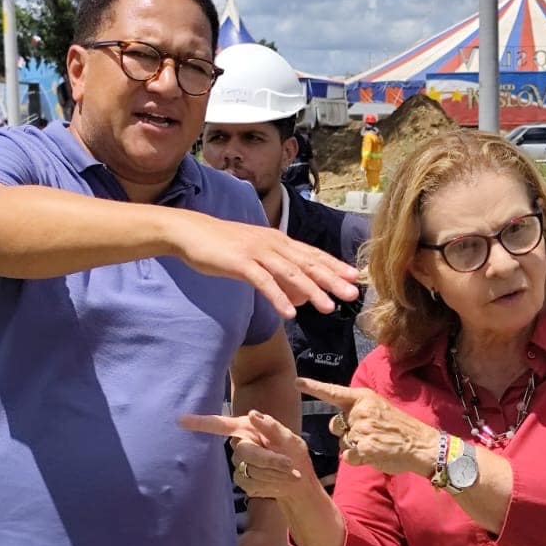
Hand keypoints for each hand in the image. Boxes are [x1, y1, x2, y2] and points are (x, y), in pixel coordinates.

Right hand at [174, 214, 358, 318]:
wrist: (190, 233)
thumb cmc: (224, 247)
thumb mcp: (256, 257)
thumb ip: (280, 273)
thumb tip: (302, 295)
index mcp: (279, 241)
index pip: (312, 254)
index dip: (335, 266)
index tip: (354, 278)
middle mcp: (273, 244)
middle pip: (308, 263)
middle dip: (333, 279)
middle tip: (353, 294)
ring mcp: (257, 252)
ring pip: (291, 273)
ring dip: (312, 291)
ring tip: (329, 308)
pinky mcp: (240, 263)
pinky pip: (264, 282)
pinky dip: (278, 297)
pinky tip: (290, 313)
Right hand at [179, 411, 316, 502]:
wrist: (297, 481)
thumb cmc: (295, 454)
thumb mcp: (290, 439)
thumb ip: (273, 428)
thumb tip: (252, 414)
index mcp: (247, 429)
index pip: (220, 425)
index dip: (200, 423)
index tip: (180, 421)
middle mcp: (240, 444)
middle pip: (245, 452)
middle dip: (269, 460)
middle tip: (289, 464)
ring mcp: (239, 463)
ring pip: (249, 471)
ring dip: (273, 474)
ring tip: (289, 473)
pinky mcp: (241, 480)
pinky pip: (251, 484)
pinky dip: (270, 484)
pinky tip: (280, 482)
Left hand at [298, 378, 439, 477]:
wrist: (422, 445)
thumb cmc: (401, 429)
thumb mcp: (379, 410)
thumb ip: (357, 412)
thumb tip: (336, 424)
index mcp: (364, 398)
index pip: (333, 392)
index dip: (313, 387)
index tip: (296, 382)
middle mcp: (360, 411)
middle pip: (336, 425)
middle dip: (345, 433)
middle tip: (369, 435)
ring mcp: (362, 429)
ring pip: (343, 443)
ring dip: (355, 448)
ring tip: (377, 445)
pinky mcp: (364, 448)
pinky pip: (349, 457)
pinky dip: (358, 460)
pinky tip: (375, 455)